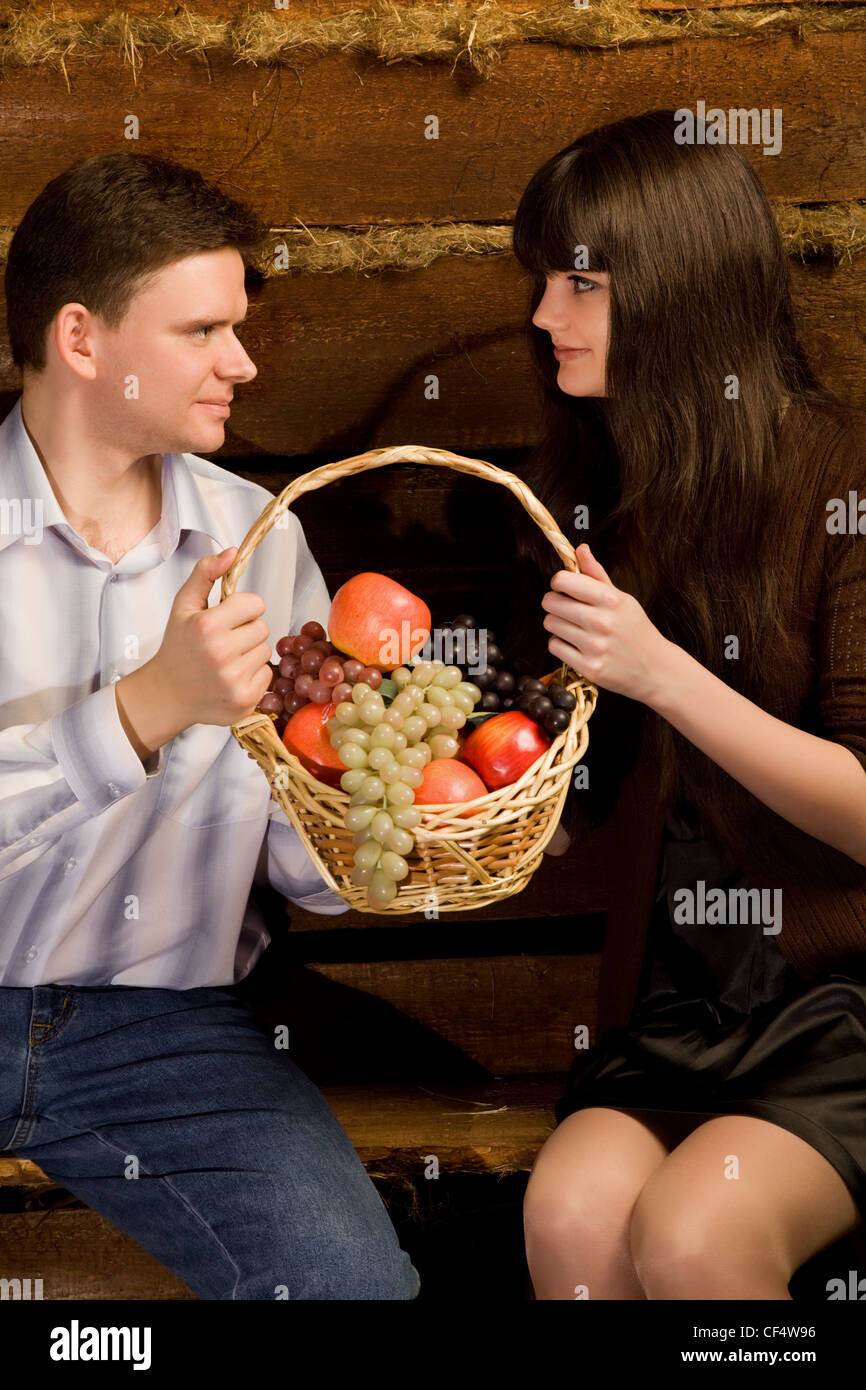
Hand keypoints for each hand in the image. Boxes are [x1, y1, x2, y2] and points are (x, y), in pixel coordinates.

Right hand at [116, 547, 272, 757]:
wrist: (166, 694)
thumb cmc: (177, 647)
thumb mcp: (183, 605)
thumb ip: (206, 573)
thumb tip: (233, 552)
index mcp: (208, 626)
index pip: (256, 604)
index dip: (243, 609)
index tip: (227, 617)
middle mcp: (222, 653)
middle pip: (263, 628)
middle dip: (246, 631)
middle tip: (223, 641)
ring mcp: (234, 680)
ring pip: (266, 651)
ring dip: (250, 653)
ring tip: (226, 660)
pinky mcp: (244, 700)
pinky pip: (267, 675)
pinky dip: (253, 675)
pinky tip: (230, 677)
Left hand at [541, 542, 670, 705]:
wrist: (655, 668)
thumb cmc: (636, 630)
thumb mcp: (622, 599)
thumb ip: (597, 575)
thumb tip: (580, 549)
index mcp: (611, 600)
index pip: (564, 581)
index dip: (559, 583)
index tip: (564, 588)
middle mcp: (602, 622)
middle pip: (551, 602)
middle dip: (555, 603)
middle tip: (567, 609)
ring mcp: (594, 646)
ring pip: (550, 624)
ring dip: (557, 624)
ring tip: (573, 628)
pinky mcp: (589, 667)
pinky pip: (554, 647)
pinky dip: (560, 645)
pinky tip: (575, 645)